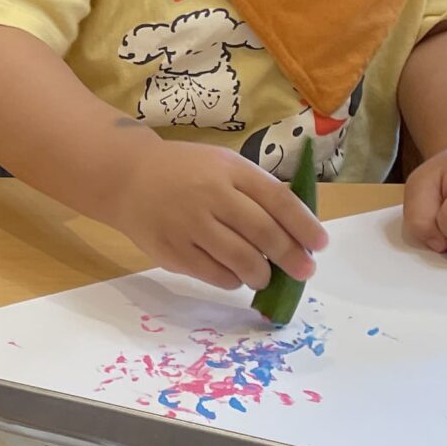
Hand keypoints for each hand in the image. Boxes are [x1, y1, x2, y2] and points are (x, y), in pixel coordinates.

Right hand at [117, 139, 326, 293]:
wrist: (126, 178)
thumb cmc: (185, 172)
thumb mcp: (222, 165)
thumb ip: (256, 191)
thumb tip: (297, 232)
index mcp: (229, 170)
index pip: (279, 201)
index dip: (304, 226)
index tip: (320, 245)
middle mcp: (211, 195)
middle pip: (264, 234)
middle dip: (291, 258)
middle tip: (304, 272)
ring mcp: (189, 224)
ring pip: (242, 261)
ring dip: (262, 274)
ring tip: (264, 276)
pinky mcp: (172, 250)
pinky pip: (215, 275)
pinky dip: (233, 280)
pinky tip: (234, 274)